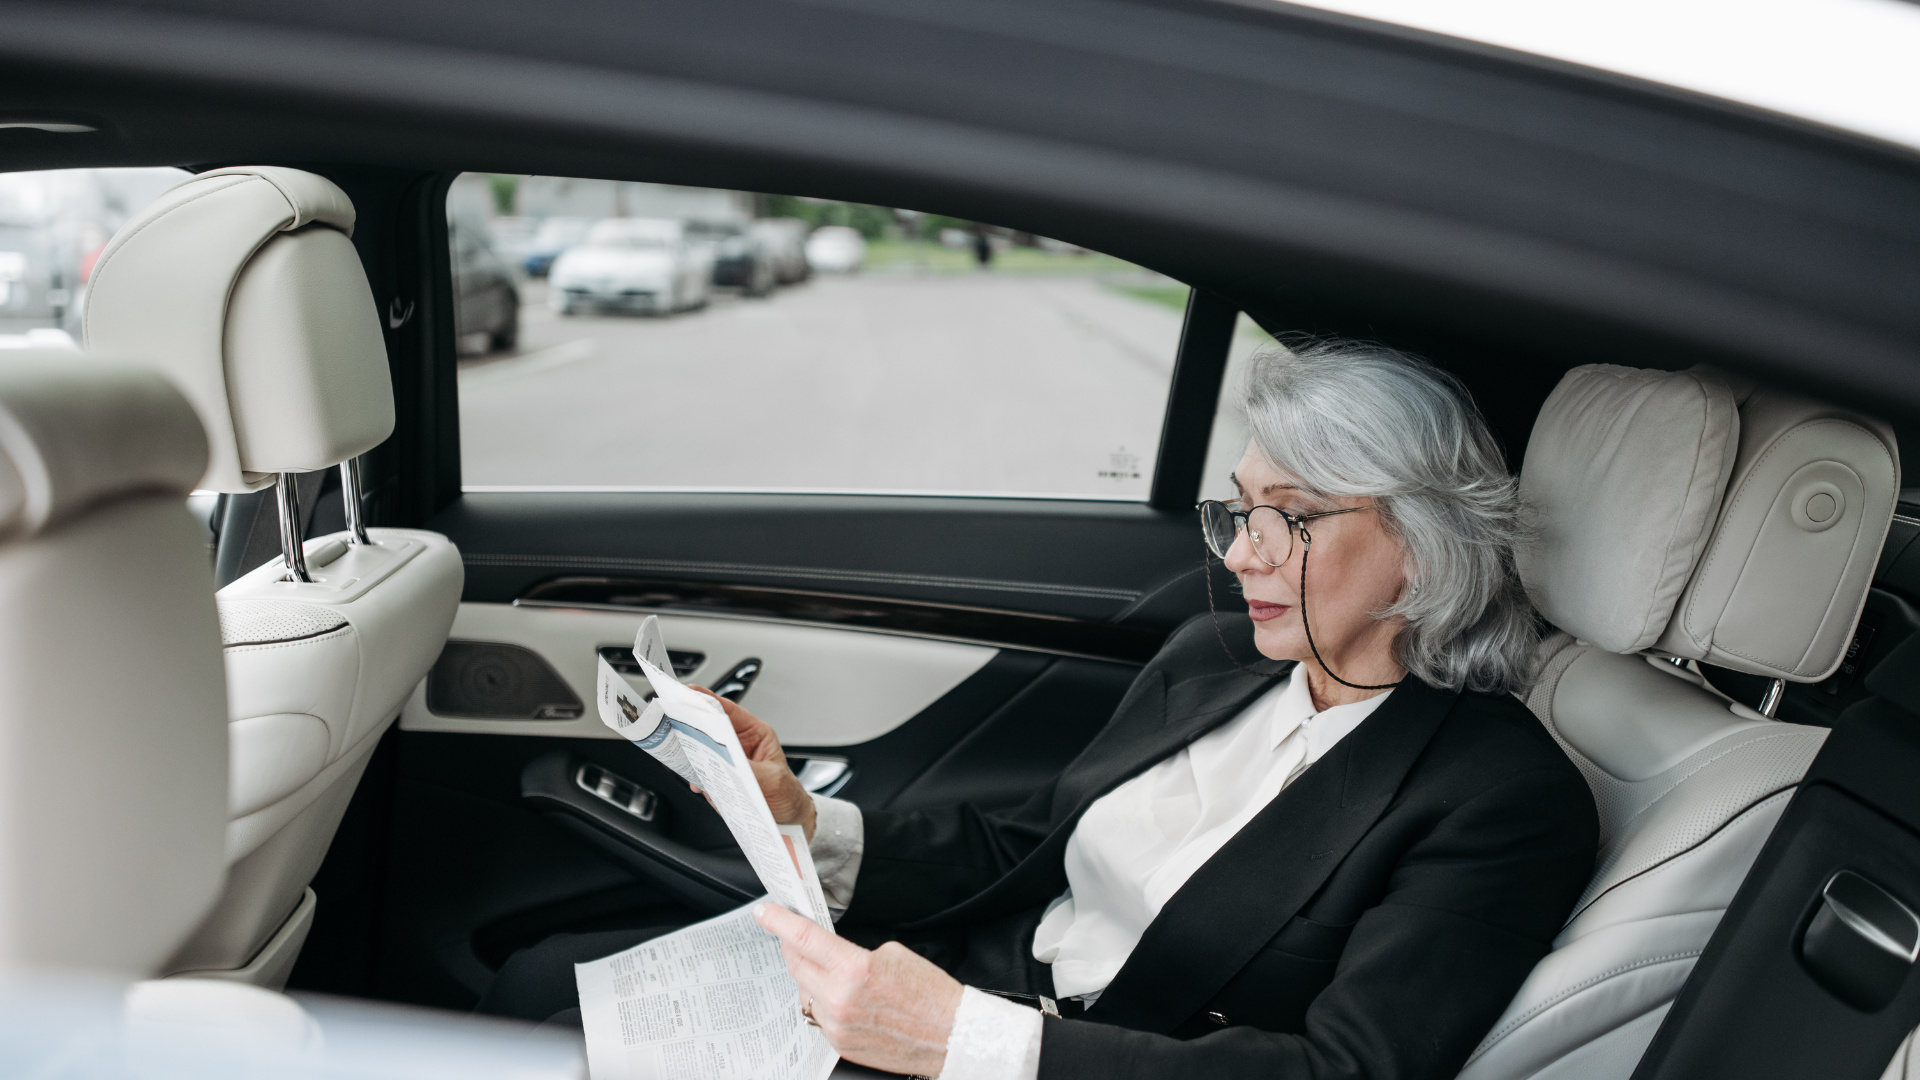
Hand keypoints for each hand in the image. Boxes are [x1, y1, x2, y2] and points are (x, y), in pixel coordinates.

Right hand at [690, 687, 816, 840]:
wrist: (789, 821)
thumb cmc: (788, 794)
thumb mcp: (772, 780)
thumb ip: (749, 770)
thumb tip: (727, 764)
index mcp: (755, 734)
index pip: (729, 711)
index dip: (708, 700)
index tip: (690, 692)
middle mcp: (739, 745)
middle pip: (710, 730)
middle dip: (695, 729)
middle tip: (680, 728)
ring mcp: (728, 763)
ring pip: (703, 753)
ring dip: (696, 759)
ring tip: (694, 765)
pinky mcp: (721, 781)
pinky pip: (703, 775)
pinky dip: (699, 780)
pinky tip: (701, 786)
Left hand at [753, 902, 961, 1076]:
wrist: (950, 1034)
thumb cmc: (929, 993)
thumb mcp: (891, 954)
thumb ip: (851, 951)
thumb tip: (828, 951)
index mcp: (855, 969)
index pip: (804, 939)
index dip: (779, 921)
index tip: (765, 912)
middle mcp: (840, 1000)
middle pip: (797, 965)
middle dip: (791, 946)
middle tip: (791, 934)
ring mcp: (837, 1025)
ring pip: (804, 991)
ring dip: (807, 975)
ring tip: (823, 966)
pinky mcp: (840, 1044)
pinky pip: (818, 1015)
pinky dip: (822, 1000)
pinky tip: (839, 995)